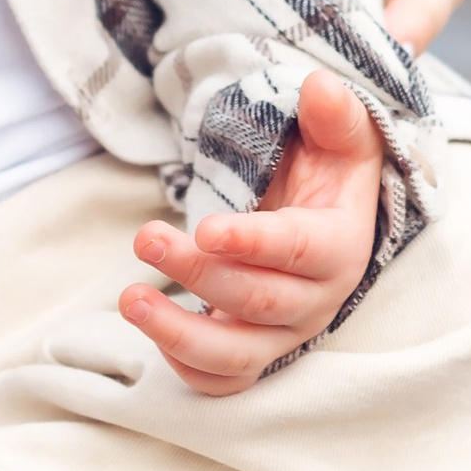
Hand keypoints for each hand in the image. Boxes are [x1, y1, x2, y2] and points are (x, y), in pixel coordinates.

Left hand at [121, 73, 383, 397]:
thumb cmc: (329, 169)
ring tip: (129, 299)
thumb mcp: (341, 134)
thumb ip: (334, 113)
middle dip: (198, 273)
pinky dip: (183, 365)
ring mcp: (284, 336)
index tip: (204, 228)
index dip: (252, 245)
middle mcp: (315, 301)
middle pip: (257, 302)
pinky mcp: (256, 352)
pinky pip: (220, 381)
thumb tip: (319, 89)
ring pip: (236, 357)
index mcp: (339, 246)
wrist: (326, 214)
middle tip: (145, 238)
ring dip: (178, 333)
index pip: (299, 253)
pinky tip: (148, 325)